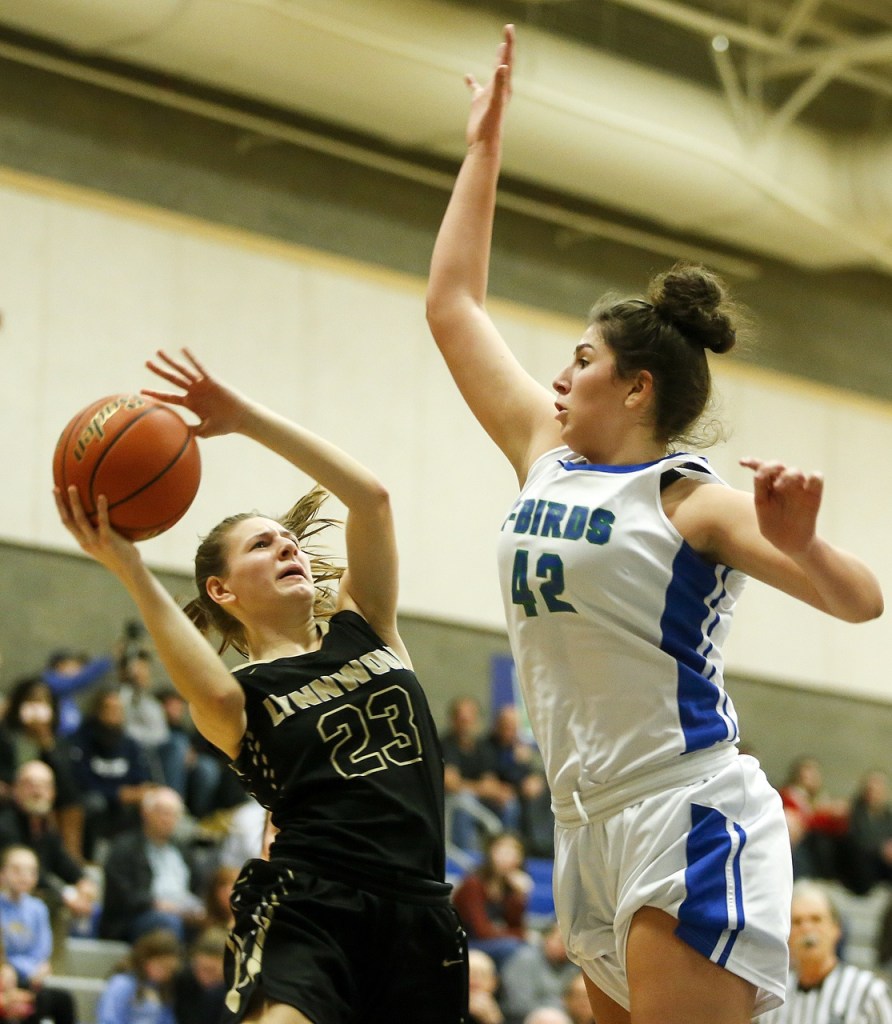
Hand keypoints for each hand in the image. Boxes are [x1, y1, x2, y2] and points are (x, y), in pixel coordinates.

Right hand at [54, 486, 142, 578]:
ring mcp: (95, 541)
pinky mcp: (107, 541)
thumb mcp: (108, 542)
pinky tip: (102, 496)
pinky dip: (101, 508)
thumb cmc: (122, 554)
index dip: (60, 509)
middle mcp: (85, 542)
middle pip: (67, 520)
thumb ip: (104, 530)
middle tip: (56, 488)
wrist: (129, 570)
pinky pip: (102, 522)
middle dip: (60, 504)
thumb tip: (110, 511)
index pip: (66, 523)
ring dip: (74, 503)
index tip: (56, 494)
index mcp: (83, 541)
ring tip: (73, 487)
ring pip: (80, 519)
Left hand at [143, 348, 249, 437]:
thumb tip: (176, 437)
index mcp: (191, 403)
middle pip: (172, 379)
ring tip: (158, 352)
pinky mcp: (211, 380)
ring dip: (170, 361)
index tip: (141, 392)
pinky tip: (183, 349)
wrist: (241, 418)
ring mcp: (201, 385)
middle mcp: (194, 391)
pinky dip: (191, 358)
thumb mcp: (204, 430)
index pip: (169, 397)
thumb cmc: (225, 425)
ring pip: (182, 371)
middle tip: (146, 363)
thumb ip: (190, 431)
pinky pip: (199, 367)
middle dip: (159, 371)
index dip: (155, 394)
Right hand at [464, 24, 513, 150]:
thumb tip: (503, 67)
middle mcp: (499, 89)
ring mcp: (489, 95)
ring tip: (500, 47)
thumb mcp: (495, 103)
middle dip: (506, 46)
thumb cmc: (491, 127)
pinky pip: (476, 89)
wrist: (484, 145)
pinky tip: (467, 77)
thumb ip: (499, 84)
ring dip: (497, 59)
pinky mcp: (479, 103)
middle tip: (508, 30)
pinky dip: (472, 82)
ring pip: (494, 73)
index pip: (508, 60)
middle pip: (504, 63)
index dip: (508, 43)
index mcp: (504, 87)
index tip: (508, 27)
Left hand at [739, 457, 822, 557]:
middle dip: (771, 467)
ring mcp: (798, 488)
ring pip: (795, 471)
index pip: (761, 468)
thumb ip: (761, 493)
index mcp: (768, 486)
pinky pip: (816, 478)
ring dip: (787, 476)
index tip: (742, 462)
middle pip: (778, 466)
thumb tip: (760, 475)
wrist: (790, 543)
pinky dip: (814, 477)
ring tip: (780, 487)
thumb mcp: (763, 510)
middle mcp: (783, 484)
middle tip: (770, 481)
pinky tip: (809, 483)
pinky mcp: (813, 495)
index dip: (752, 462)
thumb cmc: (774, 526)